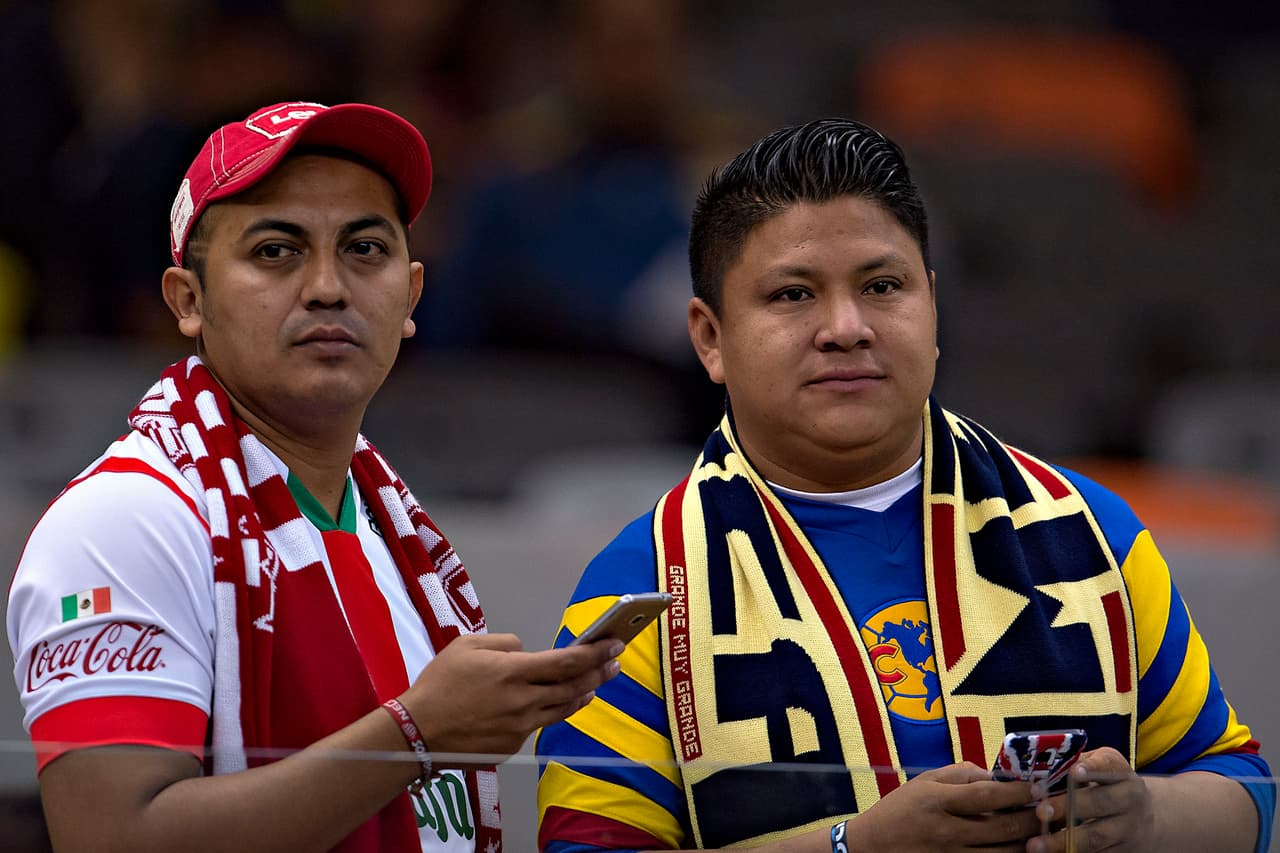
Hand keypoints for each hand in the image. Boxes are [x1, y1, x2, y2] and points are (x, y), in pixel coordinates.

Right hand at [402, 633, 621, 766]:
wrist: (417, 732)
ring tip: (596, 683)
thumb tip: (525, 651)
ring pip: (563, 708)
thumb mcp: (467, 645)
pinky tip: (560, 702)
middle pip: (574, 686)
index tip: (614, 643)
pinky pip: (539, 724)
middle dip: (599, 672)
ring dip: (583, 693)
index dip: (596, 653)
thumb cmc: (439, 685)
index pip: (567, 662)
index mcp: (513, 672)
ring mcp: (520, 727)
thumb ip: (504, 643)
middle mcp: (523, 701)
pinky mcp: (513, 745)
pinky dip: (554, 710)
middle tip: (616, 661)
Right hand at [845, 762, 1042, 851]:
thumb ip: (960, 774)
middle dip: (1035, 819)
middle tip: (1056, 809)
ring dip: (1031, 842)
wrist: (873, 847)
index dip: (1018, 792)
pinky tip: (1025, 849)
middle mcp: (947, 831)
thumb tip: (997, 775)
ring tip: (1050, 831)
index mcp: (938, 800)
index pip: (986, 796)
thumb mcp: (924, 782)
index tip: (1039, 786)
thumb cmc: (901, 809)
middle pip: (1003, 828)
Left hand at [1027, 748, 1152, 852]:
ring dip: (1064, 841)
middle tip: (1041, 811)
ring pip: (1095, 836)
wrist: (1150, 818)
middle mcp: (1129, 801)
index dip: (1093, 768)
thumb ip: (1078, 765)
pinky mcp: (1122, 852)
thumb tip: (1040, 769)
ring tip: (1036, 844)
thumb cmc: (1110, 786)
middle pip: (1100, 802)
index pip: (1109, 766)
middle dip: (1069, 806)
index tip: (1073, 771)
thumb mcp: (1102, 769)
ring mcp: (1127, 830)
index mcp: (1121, 773)